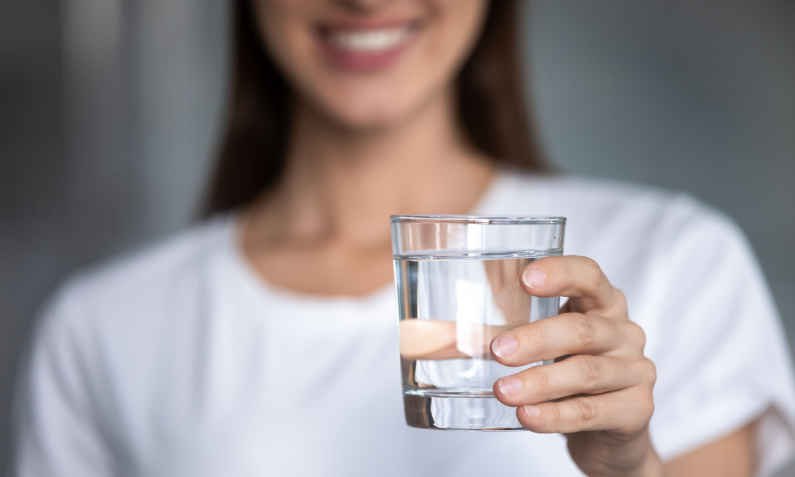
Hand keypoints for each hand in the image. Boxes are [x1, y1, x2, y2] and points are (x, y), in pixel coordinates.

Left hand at [491, 256, 662, 476]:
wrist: (610, 434)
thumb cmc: (569, 376)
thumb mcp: (547, 347)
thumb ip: (508, 333)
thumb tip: (440, 333)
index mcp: (603, 304)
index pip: (589, 276)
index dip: (560, 273)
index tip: (524, 279)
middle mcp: (624, 333)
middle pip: (582, 329)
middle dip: (536, 339)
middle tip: (497, 351)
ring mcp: (636, 371)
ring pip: (586, 373)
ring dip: (540, 382)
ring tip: (503, 391)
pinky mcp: (637, 410)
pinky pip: (592, 411)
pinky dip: (556, 416)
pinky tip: (528, 416)